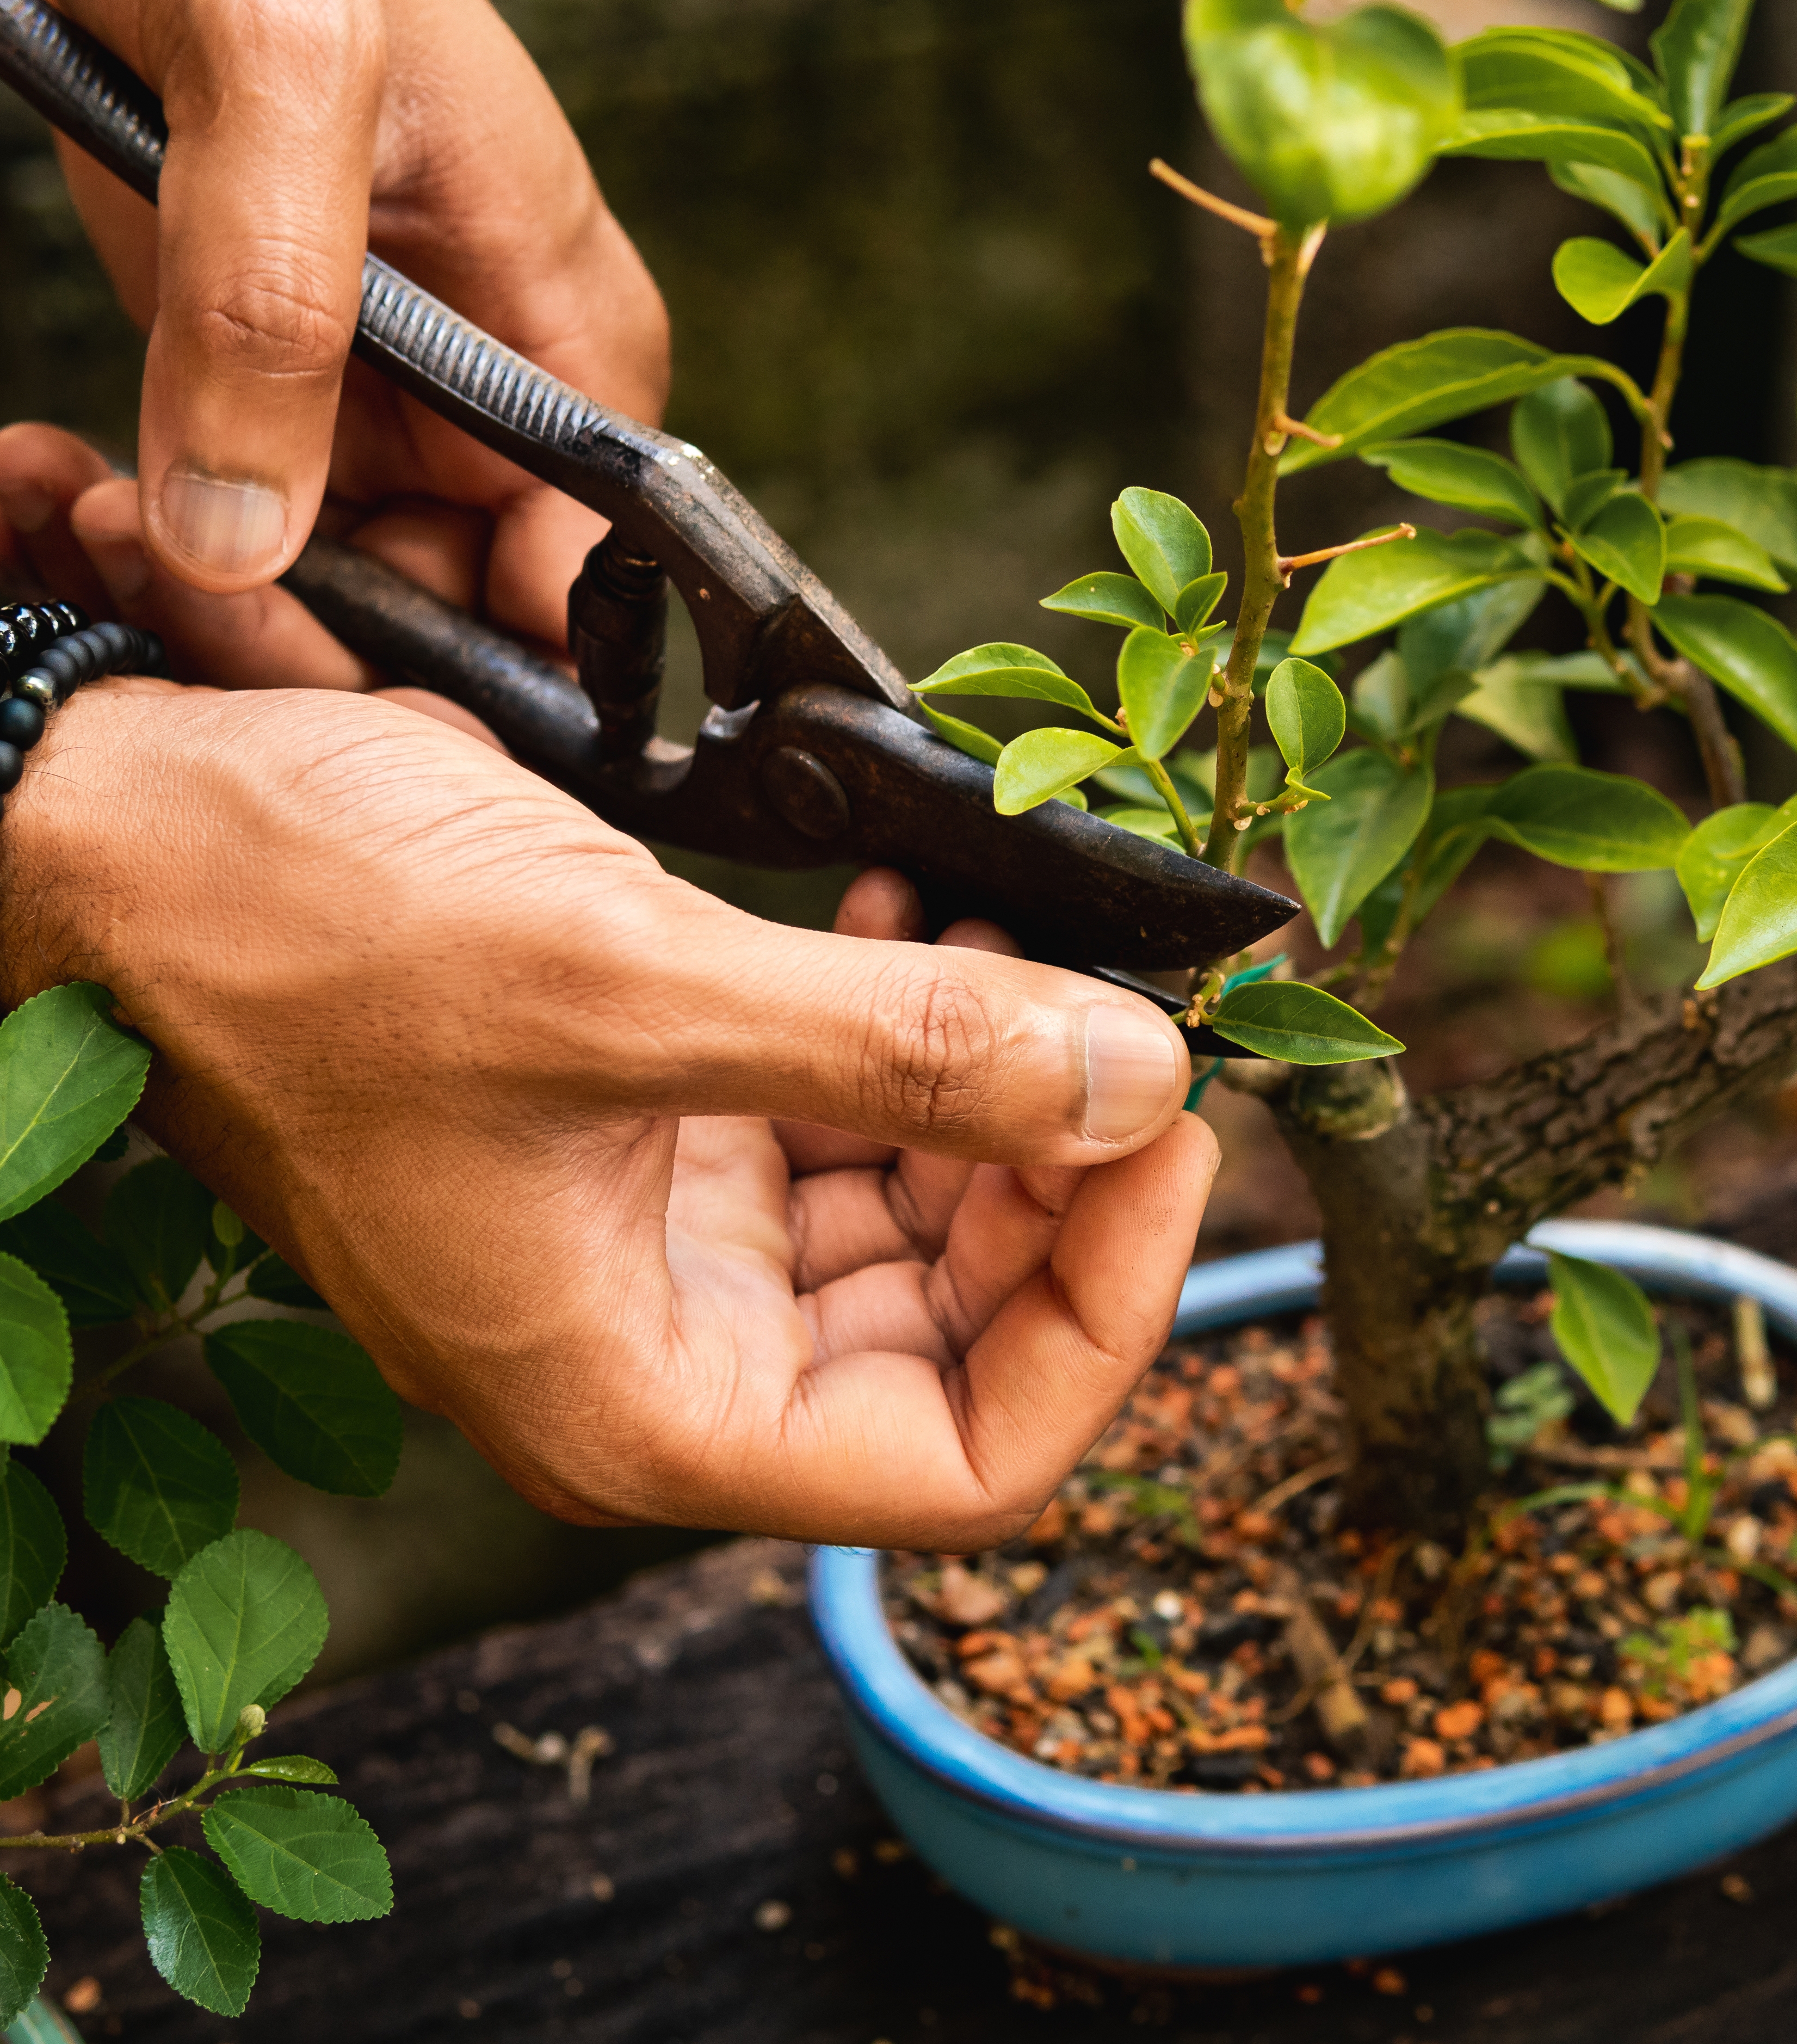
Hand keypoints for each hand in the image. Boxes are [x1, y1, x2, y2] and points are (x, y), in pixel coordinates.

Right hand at [0, 681, 1216, 1547]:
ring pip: (919, 1219)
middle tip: (1131, 1012)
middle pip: (968, 1334)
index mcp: (645, 1407)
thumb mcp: (623, 986)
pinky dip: (907, 1034)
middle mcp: (663, 1355)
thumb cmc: (304, 936)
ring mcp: (659, 1246)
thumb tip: (1137, 1079)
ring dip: (1000, 1086)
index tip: (1174, 1135)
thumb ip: (899, 1054)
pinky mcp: (649, 1136)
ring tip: (1027, 937)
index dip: (1109, 1314)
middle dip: (1069, 1179)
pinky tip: (923, 916)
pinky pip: (839, 1123)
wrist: (119, 836)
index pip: (972, 1463)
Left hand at [6, 0, 666, 686]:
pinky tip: (111, 513)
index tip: (357, 694)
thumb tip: (246, 540)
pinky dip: (181, 538)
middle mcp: (496, 392)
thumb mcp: (277, 77)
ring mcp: (382, 391)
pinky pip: (250, 514)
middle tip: (200, 610)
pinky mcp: (271, 376)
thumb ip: (273, 306)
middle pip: (460, 600)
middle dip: (337, 640)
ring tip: (130, 542)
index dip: (494, 660)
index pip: (587, 573)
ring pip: (347, 576)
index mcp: (570, 337)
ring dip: (238, 596)